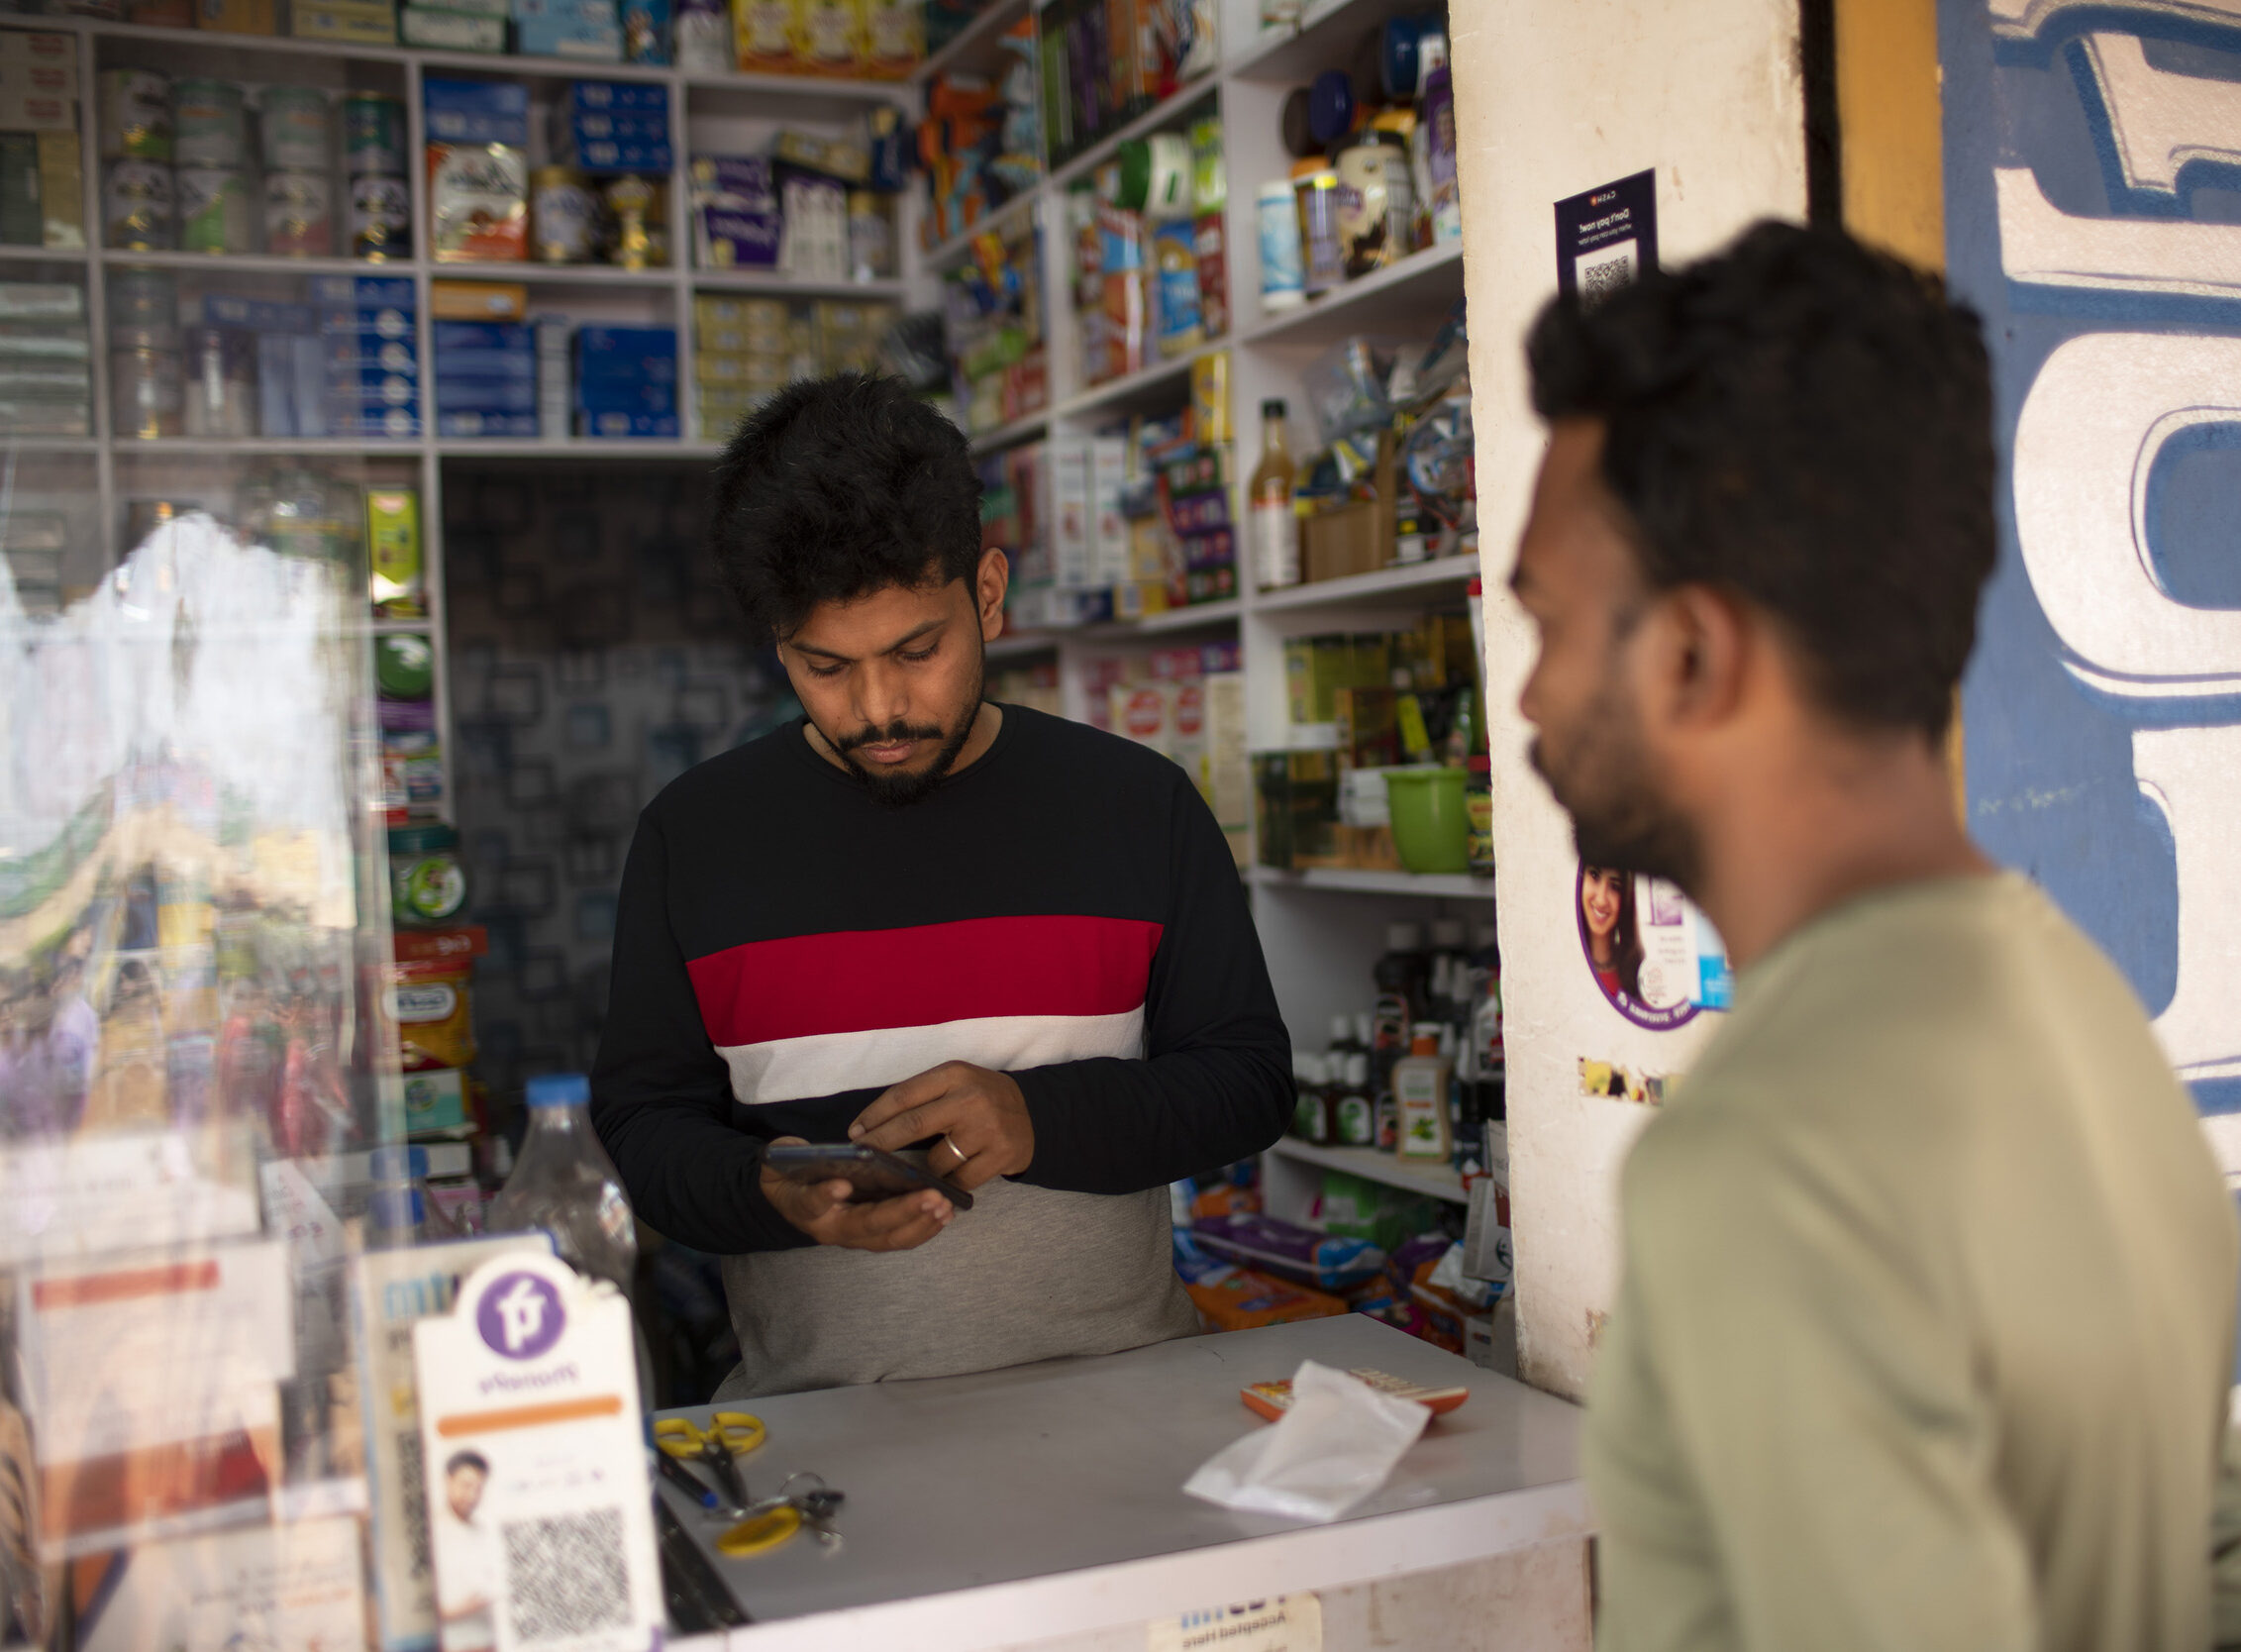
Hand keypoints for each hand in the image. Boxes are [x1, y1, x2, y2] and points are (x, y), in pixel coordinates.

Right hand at [758, 1136, 955, 1250]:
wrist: (787, 1195)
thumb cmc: (788, 1171)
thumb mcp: (781, 1159)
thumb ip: (791, 1156)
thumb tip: (807, 1151)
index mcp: (806, 1207)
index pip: (814, 1203)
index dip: (825, 1196)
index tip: (840, 1185)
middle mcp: (832, 1228)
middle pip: (868, 1226)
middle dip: (902, 1212)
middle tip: (932, 1197)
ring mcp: (855, 1236)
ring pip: (891, 1238)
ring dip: (921, 1223)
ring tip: (945, 1206)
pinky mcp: (873, 1235)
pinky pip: (901, 1237)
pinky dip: (925, 1226)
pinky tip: (946, 1212)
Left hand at [849, 1062, 1033, 1191]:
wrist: (1037, 1115)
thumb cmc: (983, 1099)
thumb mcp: (957, 1083)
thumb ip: (922, 1097)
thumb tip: (872, 1126)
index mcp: (954, 1073)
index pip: (903, 1095)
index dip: (874, 1116)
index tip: (855, 1133)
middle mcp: (970, 1098)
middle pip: (912, 1125)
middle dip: (881, 1144)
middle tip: (861, 1158)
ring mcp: (987, 1128)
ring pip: (935, 1161)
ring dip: (924, 1170)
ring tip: (924, 1169)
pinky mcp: (1000, 1155)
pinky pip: (960, 1179)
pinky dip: (950, 1182)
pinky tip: (952, 1178)